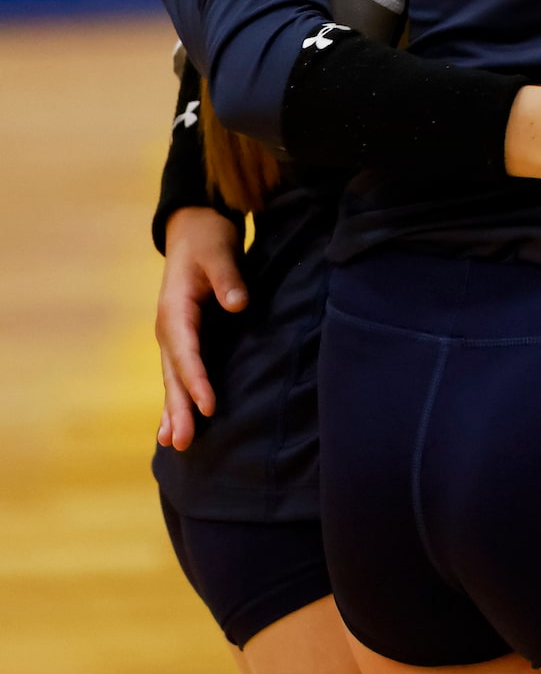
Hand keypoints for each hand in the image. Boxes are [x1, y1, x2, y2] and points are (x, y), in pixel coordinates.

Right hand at [155, 208, 246, 451]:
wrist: (193, 228)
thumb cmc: (208, 239)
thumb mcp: (219, 250)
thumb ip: (228, 278)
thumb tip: (238, 304)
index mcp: (176, 309)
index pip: (186, 351)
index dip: (196, 379)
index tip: (208, 405)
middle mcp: (169, 328)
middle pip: (174, 373)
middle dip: (179, 408)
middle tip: (183, 442)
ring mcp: (175, 335)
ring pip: (173, 378)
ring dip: (174, 410)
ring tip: (175, 444)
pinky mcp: (185, 337)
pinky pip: (180, 373)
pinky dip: (178, 398)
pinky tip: (174, 425)